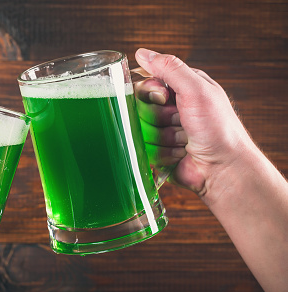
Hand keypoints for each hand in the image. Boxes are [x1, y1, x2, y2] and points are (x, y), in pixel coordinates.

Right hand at [134, 48, 253, 195]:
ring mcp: (164, 131)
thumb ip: (169, 68)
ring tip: (184, 140)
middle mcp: (170, 108)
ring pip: (141, 131)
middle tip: (179, 121)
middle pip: (139, 107)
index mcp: (180, 88)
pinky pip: (146, 150)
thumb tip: (142, 53)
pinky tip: (181, 153)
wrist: (224, 168)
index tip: (163, 98)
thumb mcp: (196, 89)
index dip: (149, 92)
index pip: (144, 83)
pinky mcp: (159, 152)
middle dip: (158, 117)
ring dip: (164, 137)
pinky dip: (164, 153)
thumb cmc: (218, 128)